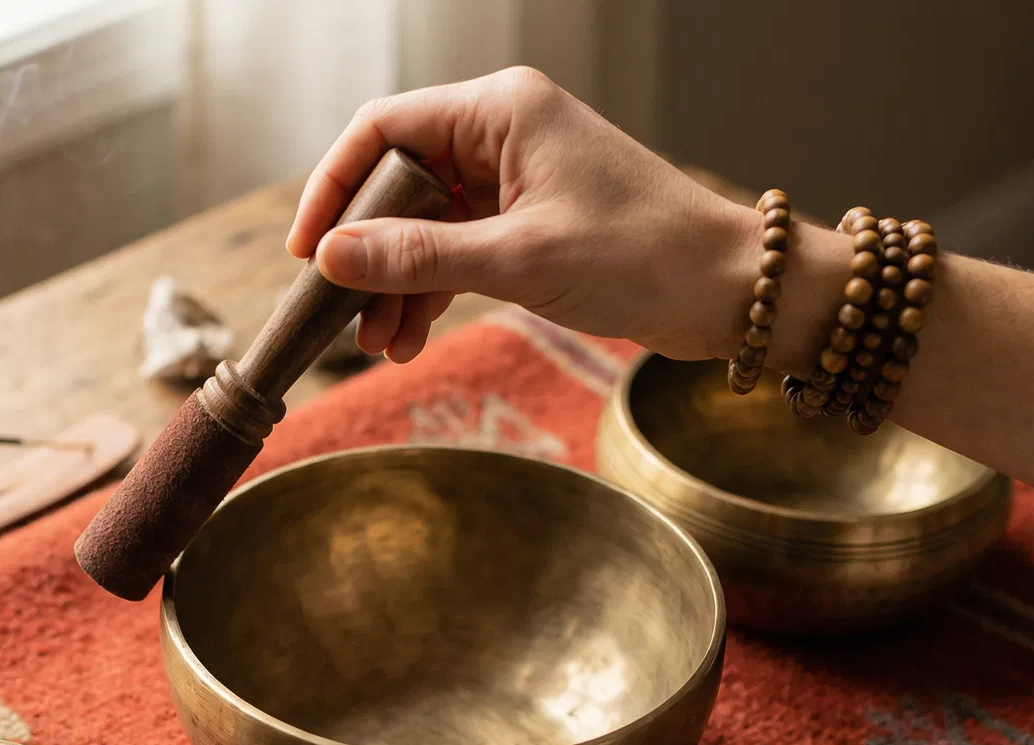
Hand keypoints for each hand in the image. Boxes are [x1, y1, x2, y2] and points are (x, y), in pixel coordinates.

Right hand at [288, 67, 759, 363]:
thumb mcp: (519, 260)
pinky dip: (428, 293)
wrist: (726, 291)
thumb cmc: (643, 256)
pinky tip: (409, 339)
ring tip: (378, 345)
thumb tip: (332, 257)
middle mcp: (501, 132)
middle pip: (395, 182)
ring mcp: (513, 178)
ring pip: (421, 225)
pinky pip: (453, 251)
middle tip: (340, 313)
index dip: (334, 189)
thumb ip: (419, 258)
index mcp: (500, 111)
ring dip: (394, 285)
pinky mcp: (526, 221)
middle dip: (366, 254)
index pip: (382, 130)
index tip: (307, 251)